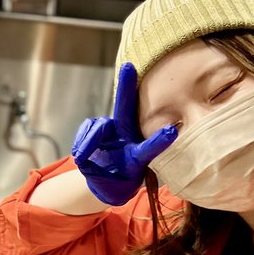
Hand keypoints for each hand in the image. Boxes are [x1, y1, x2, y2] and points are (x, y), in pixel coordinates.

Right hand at [71, 64, 176, 205]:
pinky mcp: (95, 129)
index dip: (159, 140)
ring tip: (85, 159)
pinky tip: (83, 153)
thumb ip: (98, 173)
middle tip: (128, 67)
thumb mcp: (114, 187)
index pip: (149, 146)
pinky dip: (81, 142)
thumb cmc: (118, 183)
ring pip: (97, 126)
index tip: (172, 131)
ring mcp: (110, 130)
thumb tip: (81, 156)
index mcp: (139, 152)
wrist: (107, 181)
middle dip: (125, 86)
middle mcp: (127, 135)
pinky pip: (86, 129)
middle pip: (125, 108)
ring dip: (88, 143)